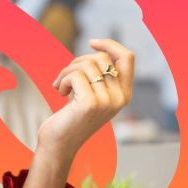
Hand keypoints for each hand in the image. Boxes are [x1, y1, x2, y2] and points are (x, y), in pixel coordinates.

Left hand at [36, 38, 134, 154]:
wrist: (59, 144)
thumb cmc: (72, 117)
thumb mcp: (92, 93)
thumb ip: (100, 75)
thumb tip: (98, 47)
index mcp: (125, 95)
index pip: (127, 58)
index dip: (110, 45)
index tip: (91, 42)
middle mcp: (121, 98)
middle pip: (102, 58)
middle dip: (78, 62)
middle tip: (65, 76)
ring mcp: (107, 101)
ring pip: (87, 64)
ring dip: (67, 71)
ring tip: (61, 86)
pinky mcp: (90, 103)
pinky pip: (75, 75)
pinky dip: (63, 79)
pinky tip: (60, 92)